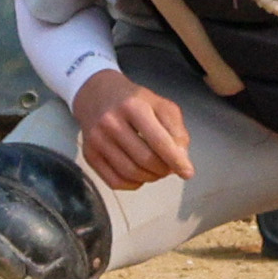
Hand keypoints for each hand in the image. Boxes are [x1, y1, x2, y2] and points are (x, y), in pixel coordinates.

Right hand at [73, 70, 193, 190]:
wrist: (96, 94)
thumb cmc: (133, 100)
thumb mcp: (159, 104)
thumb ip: (175, 128)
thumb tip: (181, 158)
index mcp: (134, 106)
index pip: (159, 140)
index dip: (176, 160)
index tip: (188, 172)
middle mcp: (112, 122)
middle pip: (145, 159)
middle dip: (164, 169)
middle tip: (170, 168)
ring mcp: (97, 140)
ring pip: (130, 173)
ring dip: (150, 177)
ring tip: (157, 170)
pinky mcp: (89, 155)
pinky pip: (114, 181)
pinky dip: (133, 184)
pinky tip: (140, 175)